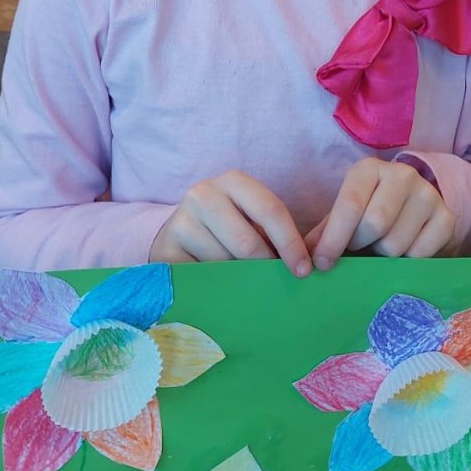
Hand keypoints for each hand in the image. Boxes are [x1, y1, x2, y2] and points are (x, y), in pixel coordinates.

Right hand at [149, 170, 310, 275]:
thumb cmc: (227, 229)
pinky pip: (202, 279)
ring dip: (240, 280)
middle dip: (266, 268)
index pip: (270, 210)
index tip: (304, 270)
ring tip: (243, 283)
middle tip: (276, 284)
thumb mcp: (250, 221)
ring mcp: (181, 221)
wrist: (177, 235)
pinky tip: (221, 289)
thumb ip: (273, 235)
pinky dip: (217, 288)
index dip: (291, 243)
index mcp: (233, 181)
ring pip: (225, 264)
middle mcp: (204, 194)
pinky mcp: (165, 250)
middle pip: (247, 242)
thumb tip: (305, 265)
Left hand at [307, 159, 454, 270]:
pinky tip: (404, 248)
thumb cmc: (370, 208)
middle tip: (359, 247)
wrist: (413, 202)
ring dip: (383, 254)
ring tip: (382, 244)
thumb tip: (304, 258)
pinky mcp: (447, 217)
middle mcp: (402, 175)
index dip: (333, 239)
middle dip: (360, 244)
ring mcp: (428, 194)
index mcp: (369, 169)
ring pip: (396, 244)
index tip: (322, 263)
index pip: (350, 205)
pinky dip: (407, 261)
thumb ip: (325, 231)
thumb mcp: (345, 212)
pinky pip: (420, 255)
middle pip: (375, 224)